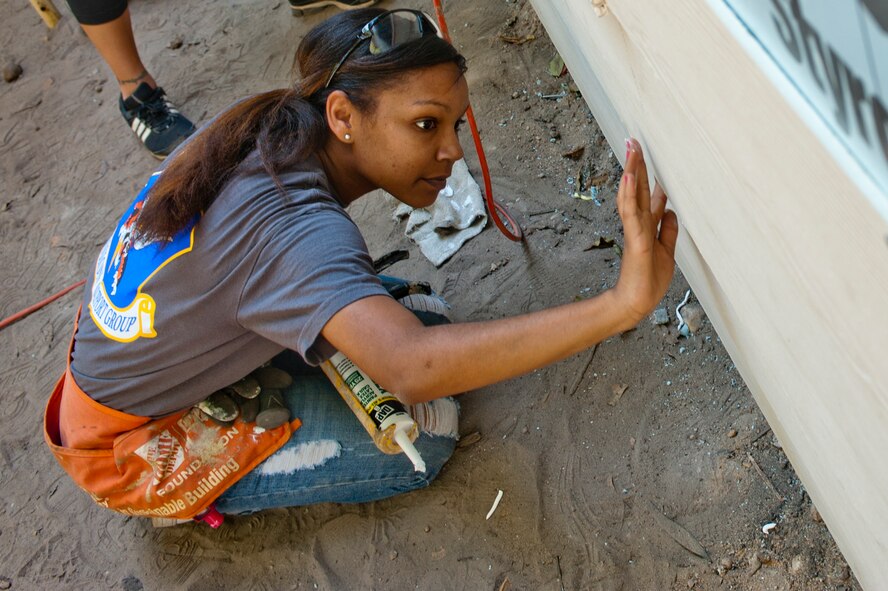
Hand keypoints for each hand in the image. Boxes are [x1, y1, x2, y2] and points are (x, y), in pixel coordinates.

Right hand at [613, 138, 678, 324]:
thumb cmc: (648, 281)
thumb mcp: (666, 251)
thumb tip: (671, 211)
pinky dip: (629, 196)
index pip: (646, 194)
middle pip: (637, 189)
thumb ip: (667, 230)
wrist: (636, 304)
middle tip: (633, 141)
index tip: (643, 155)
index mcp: (646, 226)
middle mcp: (639, 225)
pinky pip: (632, 215)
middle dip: (636, 165)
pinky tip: (629, 178)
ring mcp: (635, 231)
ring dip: (631, 173)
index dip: (645, 175)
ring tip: (631, 151)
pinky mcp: (636, 241)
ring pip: (632, 196)